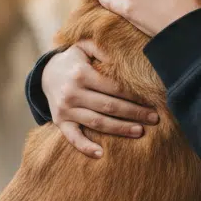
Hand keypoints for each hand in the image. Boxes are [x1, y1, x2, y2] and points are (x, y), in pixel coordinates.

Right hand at [42, 40, 158, 157]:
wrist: (45, 74)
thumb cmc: (73, 60)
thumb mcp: (84, 47)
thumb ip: (102, 48)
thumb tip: (123, 57)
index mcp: (81, 74)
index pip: (114, 87)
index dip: (134, 96)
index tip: (152, 101)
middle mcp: (72, 92)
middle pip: (110, 106)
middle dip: (134, 113)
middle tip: (154, 118)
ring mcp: (65, 109)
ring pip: (98, 123)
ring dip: (120, 129)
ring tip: (140, 131)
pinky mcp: (60, 122)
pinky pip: (73, 138)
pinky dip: (85, 147)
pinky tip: (101, 154)